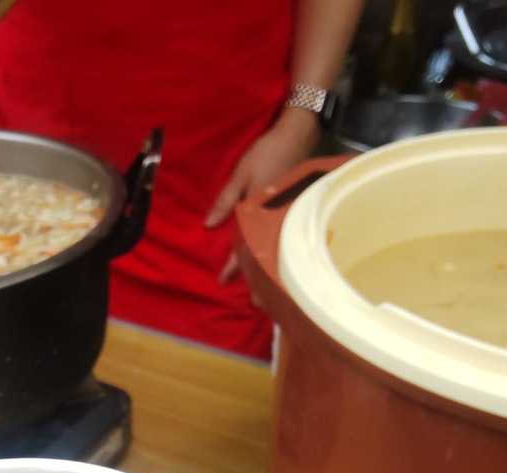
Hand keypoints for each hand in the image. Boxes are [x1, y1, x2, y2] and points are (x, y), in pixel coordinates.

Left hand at [205, 109, 321, 280]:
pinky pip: (287, 238)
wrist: (298, 135)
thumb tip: (208, 226)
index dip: (234, 264)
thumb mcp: (240, 175)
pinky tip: (282, 266)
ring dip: (275, 272)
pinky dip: (283, 254)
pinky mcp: (298, 211)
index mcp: (259, 211)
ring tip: (271, 293)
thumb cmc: (266, 153)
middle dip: (261, 279)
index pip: (244, 244)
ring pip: (280, 250)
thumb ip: (226, 201)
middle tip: (257, 303)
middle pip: (267, 255)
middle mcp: (276, 218)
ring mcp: (289, 216)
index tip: (223, 280)